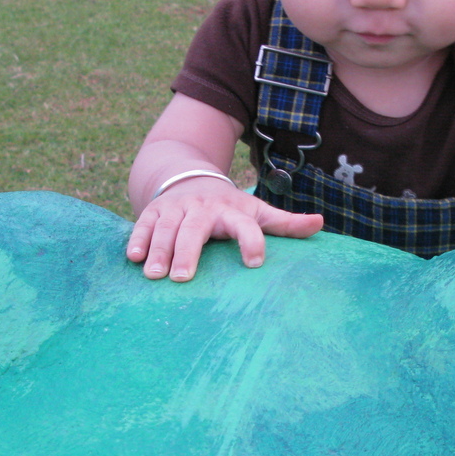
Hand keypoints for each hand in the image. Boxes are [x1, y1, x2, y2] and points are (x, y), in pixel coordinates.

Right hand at [125, 176, 322, 280]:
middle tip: (182, 278)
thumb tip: (321, 223)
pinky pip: (143, 224)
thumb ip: (285, 222)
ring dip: (159, 250)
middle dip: (188, 252)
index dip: (252, 241)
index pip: (245, 225)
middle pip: (195, 229)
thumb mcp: (256, 210)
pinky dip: (138, 239)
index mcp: (232, 212)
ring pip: (166, 228)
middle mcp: (202, 209)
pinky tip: (133, 258)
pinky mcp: (153, 211)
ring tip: (154, 275)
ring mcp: (176, 209)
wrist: (188, 177)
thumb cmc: (228, 206)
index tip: (255, 263)